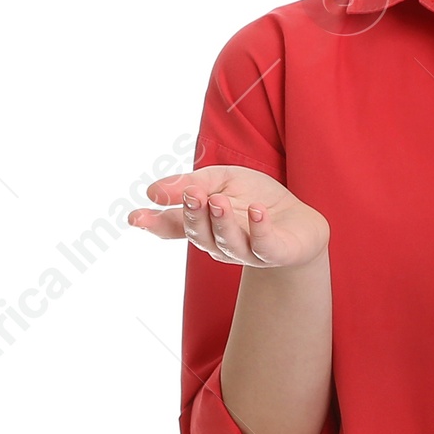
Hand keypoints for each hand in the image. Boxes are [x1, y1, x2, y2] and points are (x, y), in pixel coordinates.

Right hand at [128, 166, 329, 268]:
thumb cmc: (255, 198)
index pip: (173, 226)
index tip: (135, 217)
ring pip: (228, 242)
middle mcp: (219, 243)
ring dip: (222, 221)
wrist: (299, 221)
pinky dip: (260, 229)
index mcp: (202, 225)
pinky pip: (265, 246)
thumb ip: (193, 183)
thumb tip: (154, 192)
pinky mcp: (275, 254)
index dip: (154, 223)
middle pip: (200, 234)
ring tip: (218, 199)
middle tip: (192, 193)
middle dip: (194, 214)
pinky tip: (257, 210)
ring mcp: (247, 252)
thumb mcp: (224, 179)